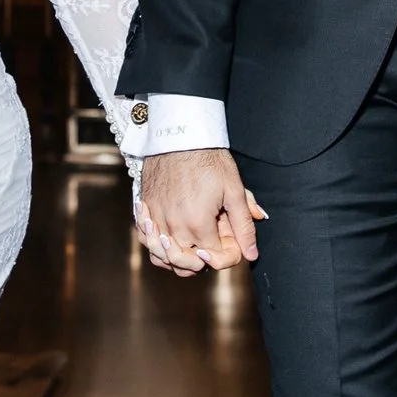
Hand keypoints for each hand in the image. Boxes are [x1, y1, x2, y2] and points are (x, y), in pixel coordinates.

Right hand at [135, 149, 265, 276]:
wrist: (180, 134)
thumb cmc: (209, 159)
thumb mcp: (234, 190)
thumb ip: (244, 225)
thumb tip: (252, 254)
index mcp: (197, 224)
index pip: (213, 257)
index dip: (227, 253)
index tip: (232, 239)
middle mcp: (173, 226)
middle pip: (188, 262)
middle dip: (205, 257)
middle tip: (215, 238)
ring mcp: (155, 218)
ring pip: (163, 256)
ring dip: (180, 257)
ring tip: (193, 245)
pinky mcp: (144, 208)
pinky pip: (146, 240)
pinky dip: (157, 245)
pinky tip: (169, 237)